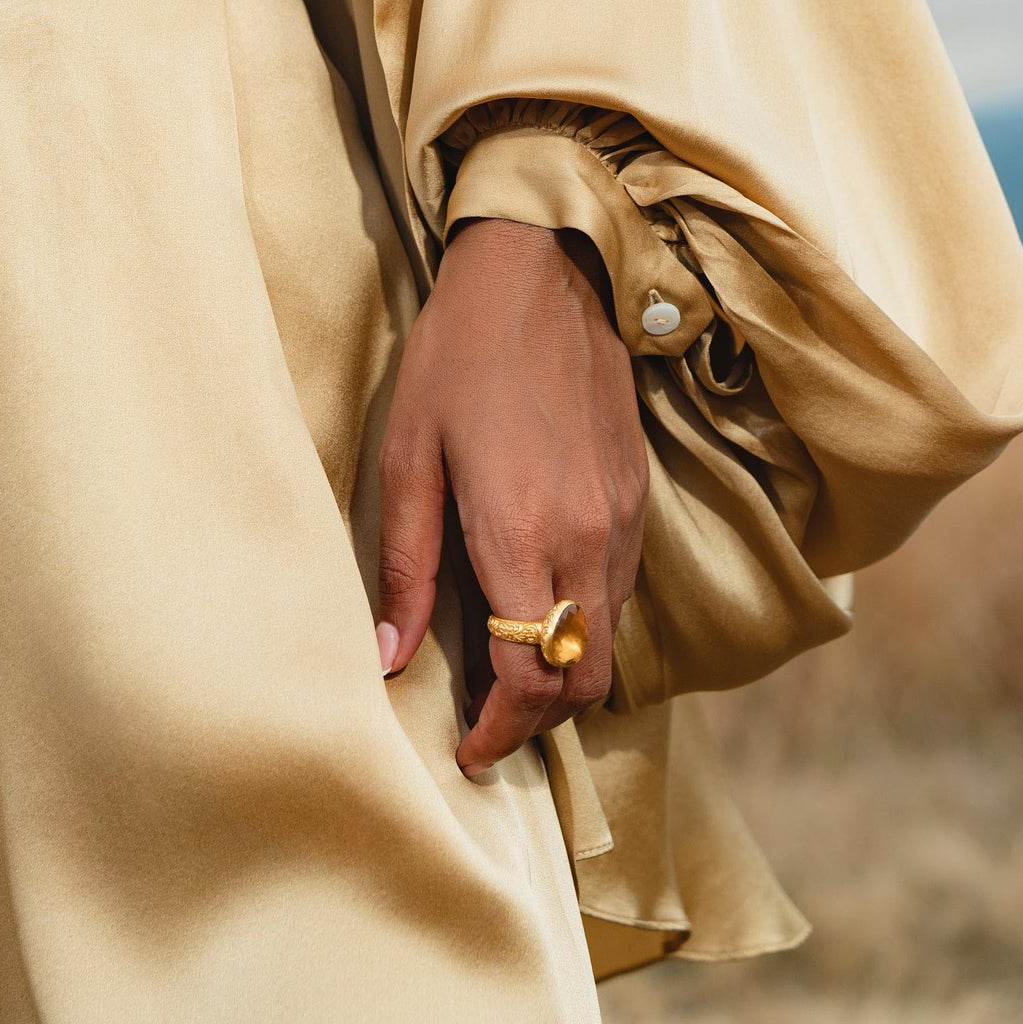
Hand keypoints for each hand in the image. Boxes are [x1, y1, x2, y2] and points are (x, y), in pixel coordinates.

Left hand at [376, 216, 647, 775]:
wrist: (544, 274)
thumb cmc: (459, 356)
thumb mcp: (407, 454)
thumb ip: (402, 563)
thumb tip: (384, 656)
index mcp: (521, 536)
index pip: (531, 680)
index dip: (498, 731)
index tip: (465, 749)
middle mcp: (586, 540)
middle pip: (583, 681)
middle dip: (536, 718)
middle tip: (482, 714)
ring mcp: (621, 518)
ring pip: (610, 641)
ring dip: (563, 670)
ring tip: (502, 656)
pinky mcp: (637, 495)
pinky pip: (621, 590)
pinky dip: (586, 620)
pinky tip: (538, 593)